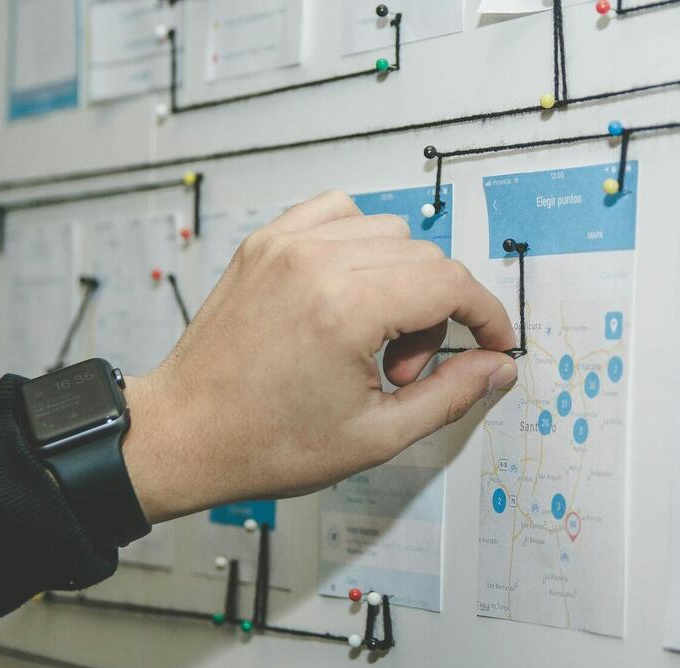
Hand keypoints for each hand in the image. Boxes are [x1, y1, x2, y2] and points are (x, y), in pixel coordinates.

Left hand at [121, 190, 518, 523]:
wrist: (184, 435)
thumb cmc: (265, 443)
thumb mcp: (376, 436)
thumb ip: (450, 395)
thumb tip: (495, 366)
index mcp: (343, 309)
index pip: (450, 283)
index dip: (486, 316)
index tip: (493, 343)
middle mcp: (314, 262)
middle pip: (425, 258)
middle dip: (438, 314)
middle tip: (404, 371)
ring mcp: (285, 244)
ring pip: (389, 231)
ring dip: (401, 280)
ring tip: (372, 338)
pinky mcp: (265, 242)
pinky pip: (338, 212)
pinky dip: (360, 244)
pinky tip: (349, 293)